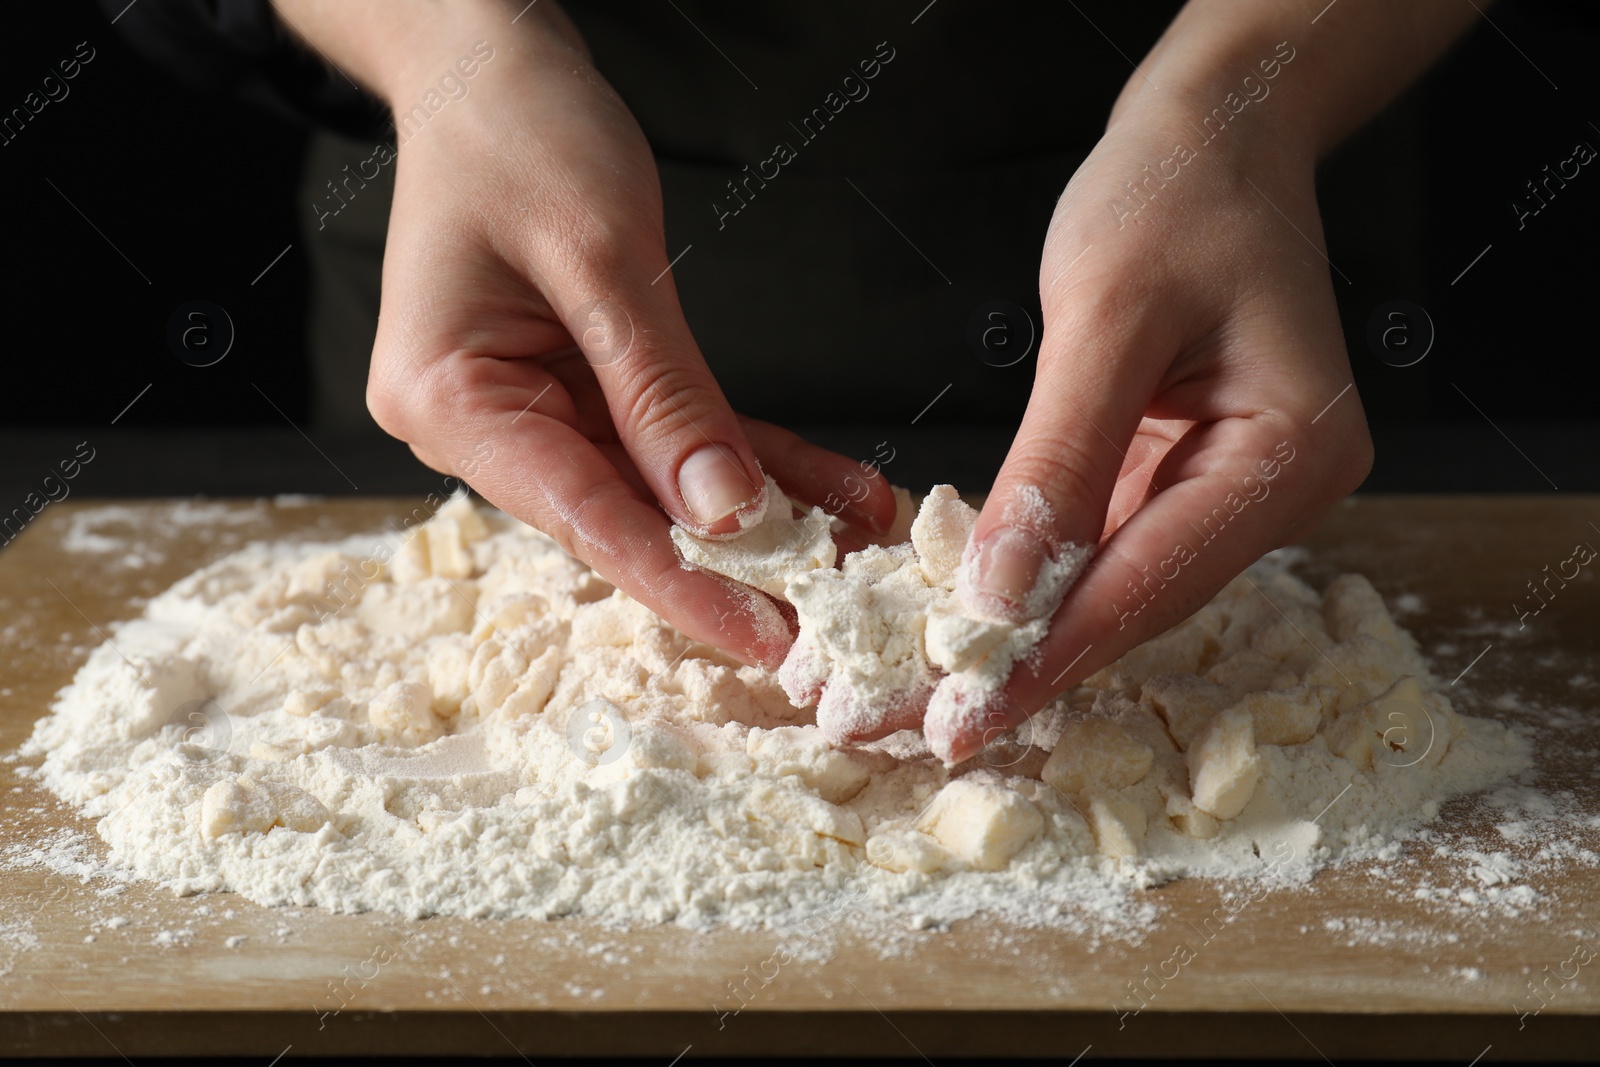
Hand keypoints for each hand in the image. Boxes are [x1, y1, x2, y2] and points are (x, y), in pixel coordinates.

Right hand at [280, 0, 897, 666]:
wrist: (487, 62)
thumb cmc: (518, 130)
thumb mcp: (602, 259)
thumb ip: (662, 394)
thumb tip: (723, 512)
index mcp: (447, 398)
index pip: (583, 515)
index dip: (681, 583)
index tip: (764, 636)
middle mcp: (477, 421)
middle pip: (621, 514)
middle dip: (734, 560)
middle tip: (832, 615)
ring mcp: (526, 406)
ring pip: (659, 483)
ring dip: (760, 509)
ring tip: (856, 541)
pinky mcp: (573, 385)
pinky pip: (671, 434)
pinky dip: (746, 456)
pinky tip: (827, 485)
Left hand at [923, 60, 1374, 763]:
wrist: (1213, 139)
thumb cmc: (1173, 198)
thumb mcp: (1105, 320)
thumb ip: (1058, 462)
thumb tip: (1002, 596)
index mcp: (1290, 454)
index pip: (1152, 580)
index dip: (1050, 655)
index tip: (962, 720)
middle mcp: (1280, 490)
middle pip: (1140, 601)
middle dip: (1030, 663)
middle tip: (928, 729)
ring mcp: (1238, 487)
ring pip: (1122, 585)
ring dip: (1028, 634)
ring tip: (934, 692)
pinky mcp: (1190, 474)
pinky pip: (1110, 543)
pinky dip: (1042, 579)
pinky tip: (973, 618)